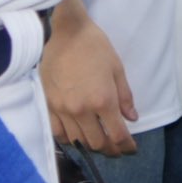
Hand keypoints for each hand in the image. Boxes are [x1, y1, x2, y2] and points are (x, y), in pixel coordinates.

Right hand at [42, 5, 137, 155]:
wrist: (66, 33)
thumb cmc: (95, 46)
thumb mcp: (117, 68)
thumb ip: (125, 97)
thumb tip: (132, 118)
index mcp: (103, 100)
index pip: (117, 134)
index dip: (126, 146)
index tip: (131, 149)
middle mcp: (82, 110)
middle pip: (97, 143)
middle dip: (110, 149)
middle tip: (117, 146)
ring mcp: (63, 110)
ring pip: (77, 141)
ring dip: (90, 144)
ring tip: (99, 140)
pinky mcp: (49, 106)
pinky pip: (58, 133)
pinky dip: (70, 138)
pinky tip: (78, 134)